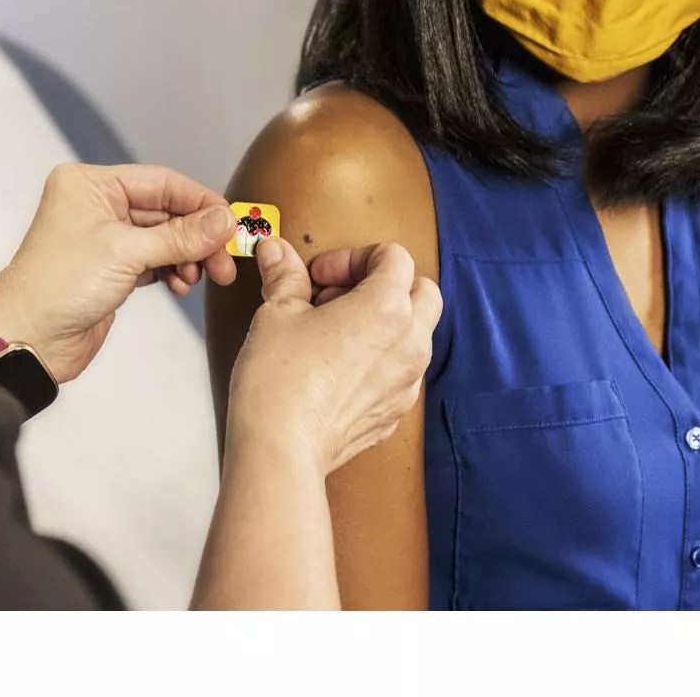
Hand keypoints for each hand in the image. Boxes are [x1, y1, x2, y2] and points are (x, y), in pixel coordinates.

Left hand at [0, 163, 237, 382]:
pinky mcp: (112, 269)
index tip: (231, 224)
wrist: (26, 340)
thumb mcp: (126, 253)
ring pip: (164, 238)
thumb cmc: (61, 285)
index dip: (200, 202)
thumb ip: (180, 236)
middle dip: (198, 236)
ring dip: (188, 256)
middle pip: (166, 211)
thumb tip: (227, 220)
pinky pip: (155, 260)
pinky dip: (173, 270)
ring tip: (202, 277)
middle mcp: (97, 205)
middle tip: (224, 262)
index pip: (161, 182)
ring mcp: (105, 238)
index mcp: (91, 185)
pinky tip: (181, 285)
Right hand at [225, 238, 439, 475]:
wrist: (281, 448)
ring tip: (334, 333)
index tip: (320, 276)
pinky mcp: (395, 412)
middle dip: (384, 285)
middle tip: (338, 297)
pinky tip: (337, 370)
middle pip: (423, 292)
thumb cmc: (280, 379)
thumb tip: (277, 251)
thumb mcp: (277, 312)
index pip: (394, 257)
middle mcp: (410, 343)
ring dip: (385, 322)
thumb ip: (285, 275)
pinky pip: (401, 372)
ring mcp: (407, 382)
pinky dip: (380, 360)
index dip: (353, 257)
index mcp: (388, 307)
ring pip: (416, 334)